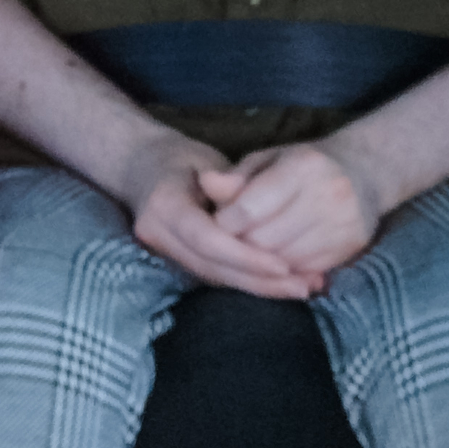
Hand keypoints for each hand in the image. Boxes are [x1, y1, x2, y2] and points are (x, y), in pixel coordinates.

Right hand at [116, 129, 319, 300]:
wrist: (143, 169)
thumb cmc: (182, 159)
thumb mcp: (208, 162)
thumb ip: (231, 185)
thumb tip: (256, 210)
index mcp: (163, 205)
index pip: (207, 239)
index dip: (245, 256)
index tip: (284, 266)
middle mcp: (157, 235)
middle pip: (213, 268)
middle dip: (259, 281)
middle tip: (305, 286)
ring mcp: (163, 252)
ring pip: (215, 278)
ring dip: (260, 288)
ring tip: (304, 288)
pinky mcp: (177, 262)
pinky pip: (216, 276)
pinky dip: (249, 282)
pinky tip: (283, 286)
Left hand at [202, 138, 387, 282]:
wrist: (364, 171)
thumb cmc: (302, 165)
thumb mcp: (267, 160)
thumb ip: (236, 177)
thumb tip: (205, 182)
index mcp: (303, 166)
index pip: (248, 210)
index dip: (225, 222)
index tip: (219, 222)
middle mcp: (329, 194)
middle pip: (263, 242)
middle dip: (240, 245)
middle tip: (233, 239)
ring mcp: (344, 223)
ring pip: (282, 263)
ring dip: (261, 262)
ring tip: (255, 247)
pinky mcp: (352, 247)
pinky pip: (304, 272)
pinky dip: (285, 270)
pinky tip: (280, 257)